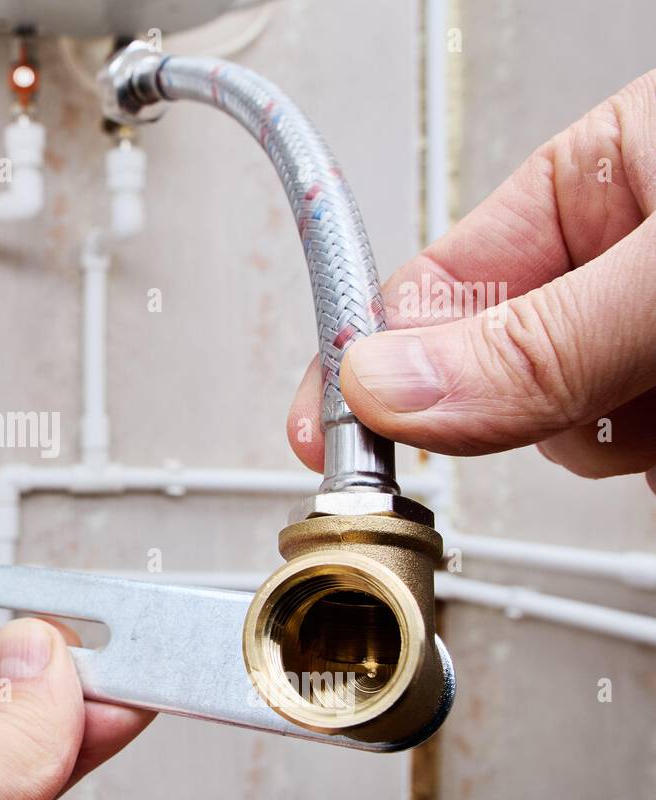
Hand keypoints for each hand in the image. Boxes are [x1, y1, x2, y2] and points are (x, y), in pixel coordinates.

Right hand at [287, 71, 655, 493]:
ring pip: (574, 440)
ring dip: (623, 444)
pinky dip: (653, 466)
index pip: (431, 288)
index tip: (324, 438)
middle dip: (540, 415)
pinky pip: (633, 465)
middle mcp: (619, 268)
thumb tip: (382, 387)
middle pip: (500, 384)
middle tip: (595, 410)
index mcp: (593, 186)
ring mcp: (650, 342)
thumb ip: (535, 338)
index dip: (367, 365)